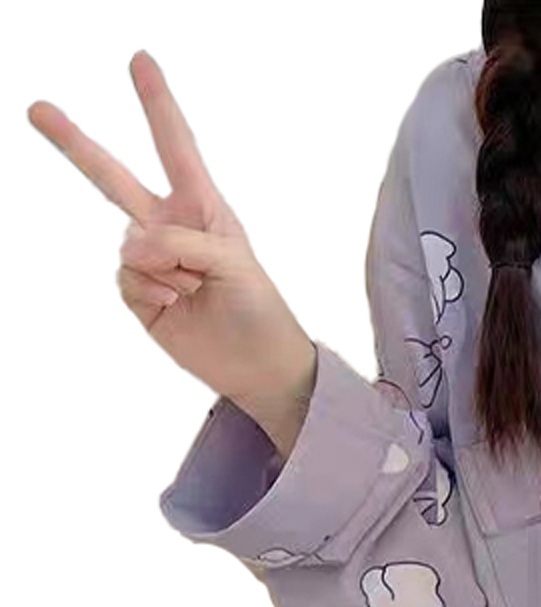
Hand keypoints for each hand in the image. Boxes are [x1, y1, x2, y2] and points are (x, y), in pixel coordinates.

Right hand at [28, 52, 317, 455]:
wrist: (259, 367)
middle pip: (112, 176)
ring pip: (129, 244)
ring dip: (165, 271)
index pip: (176, 147)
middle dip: (74, 143)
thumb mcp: (234, 264)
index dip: (157, 104)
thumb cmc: (260, 309)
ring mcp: (151, 259)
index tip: (140, 61)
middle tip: (36, 108)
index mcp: (203, 207)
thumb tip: (133, 246)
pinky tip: (178, 308)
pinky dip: (152, 294)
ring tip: (196, 293)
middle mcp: (170, 226)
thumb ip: (182, 242)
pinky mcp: (139, 292)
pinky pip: (126, 278)